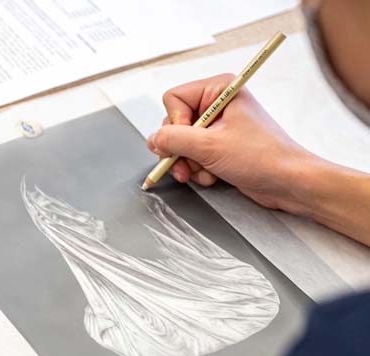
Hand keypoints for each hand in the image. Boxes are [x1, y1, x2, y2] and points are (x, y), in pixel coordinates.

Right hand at [146, 73, 315, 212]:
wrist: (287, 181)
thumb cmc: (262, 157)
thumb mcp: (209, 147)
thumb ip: (173, 140)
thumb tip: (152, 139)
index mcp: (219, 90)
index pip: (173, 99)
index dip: (175, 124)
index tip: (190, 141)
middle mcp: (217, 104)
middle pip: (174, 124)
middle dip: (179, 150)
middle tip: (188, 165)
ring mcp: (218, 126)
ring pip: (181, 144)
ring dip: (188, 164)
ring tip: (205, 172)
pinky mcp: (219, 145)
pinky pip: (192, 156)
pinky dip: (198, 170)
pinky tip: (213, 175)